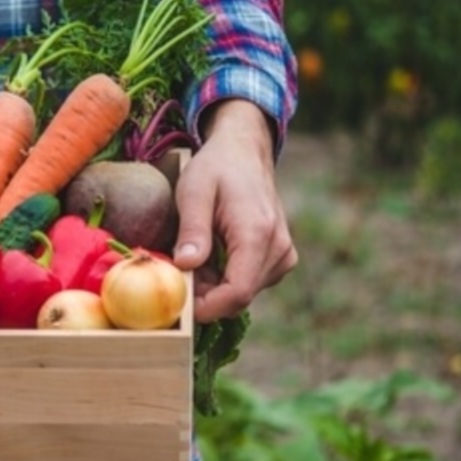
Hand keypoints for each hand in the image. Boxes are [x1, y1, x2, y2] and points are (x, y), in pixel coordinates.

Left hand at [172, 99, 297, 322]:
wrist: (244, 152)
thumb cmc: (216, 169)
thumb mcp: (194, 192)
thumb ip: (192, 230)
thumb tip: (184, 267)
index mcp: (258, 234)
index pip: (238, 292)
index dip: (206, 307)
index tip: (177, 303)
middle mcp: (278, 249)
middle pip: (238, 297)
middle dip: (204, 294)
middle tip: (177, 270)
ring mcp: (282, 255)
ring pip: (242, 293)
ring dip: (212, 286)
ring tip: (193, 254)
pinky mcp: (280, 258)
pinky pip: (249, 282)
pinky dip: (224, 278)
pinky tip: (209, 255)